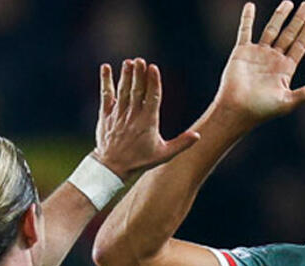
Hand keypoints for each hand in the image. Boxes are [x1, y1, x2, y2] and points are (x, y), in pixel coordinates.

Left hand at [93, 58, 200, 178]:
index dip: (153, 81)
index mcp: (148, 122)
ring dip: (126, 75)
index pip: (152, 97)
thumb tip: (198, 136)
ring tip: (129, 62)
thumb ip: (182, 144)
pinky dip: (106, 81)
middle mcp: (133, 115)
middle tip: (140, 60)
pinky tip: (106, 68)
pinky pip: (106, 95)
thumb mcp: (164, 154)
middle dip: (139, 74)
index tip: (153, 68)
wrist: (113, 167)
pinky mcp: (105, 115)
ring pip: (123, 90)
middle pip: (137, 90)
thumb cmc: (140, 160)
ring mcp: (118, 114)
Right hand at [215, 1, 304, 124]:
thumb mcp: (288, 101)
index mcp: (285, 69)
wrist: (237, 109)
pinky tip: (250, 6)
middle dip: (298, 20)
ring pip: (271, 30)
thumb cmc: (262, 110)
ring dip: (280, 16)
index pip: (300, 46)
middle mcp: (273, 59)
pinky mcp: (242, 52)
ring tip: (288, 3)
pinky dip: (247, 18)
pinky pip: (245, 31)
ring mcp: (258, 54)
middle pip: (289, 34)